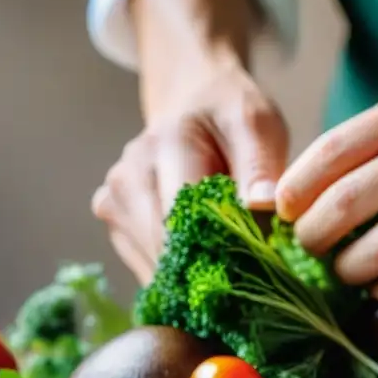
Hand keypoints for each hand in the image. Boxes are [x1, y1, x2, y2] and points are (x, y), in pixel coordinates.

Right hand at [92, 63, 288, 285]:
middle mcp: (129, 176)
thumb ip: (261, 165)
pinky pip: (146, 266)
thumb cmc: (228, 116)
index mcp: (165, 147)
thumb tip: (264, 205)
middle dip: (207, 271)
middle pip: (165, 250)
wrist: (190, 99)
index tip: (254, 270)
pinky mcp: (114, 221)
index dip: (219, 253)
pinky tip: (200, 258)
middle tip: (247, 278)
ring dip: (192, 275)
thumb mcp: (257, 124)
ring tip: (226, 262)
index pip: (184, 219)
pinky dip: (178, 273)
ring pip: (154, 265)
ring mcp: (115, 201)